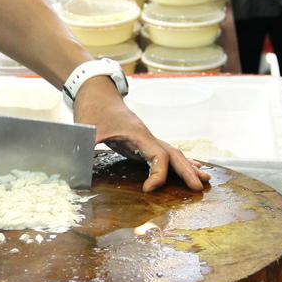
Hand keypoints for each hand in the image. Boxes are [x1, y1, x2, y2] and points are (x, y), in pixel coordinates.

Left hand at [73, 77, 209, 191]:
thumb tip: (77, 168)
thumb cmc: (92, 109)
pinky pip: (163, 153)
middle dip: (187, 171)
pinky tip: (185, 169)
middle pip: (173, 154)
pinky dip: (176, 162)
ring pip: (172, 152)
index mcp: (137, 134)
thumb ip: (84, 147)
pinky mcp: (140, 140)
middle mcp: (146, 135)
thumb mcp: (86, 129)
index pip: (158, 156)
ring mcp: (145, 137)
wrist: (96, 91)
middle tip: (200, 187)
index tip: (148, 189)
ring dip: (187, 166)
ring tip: (204, 179)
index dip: (158, 175)